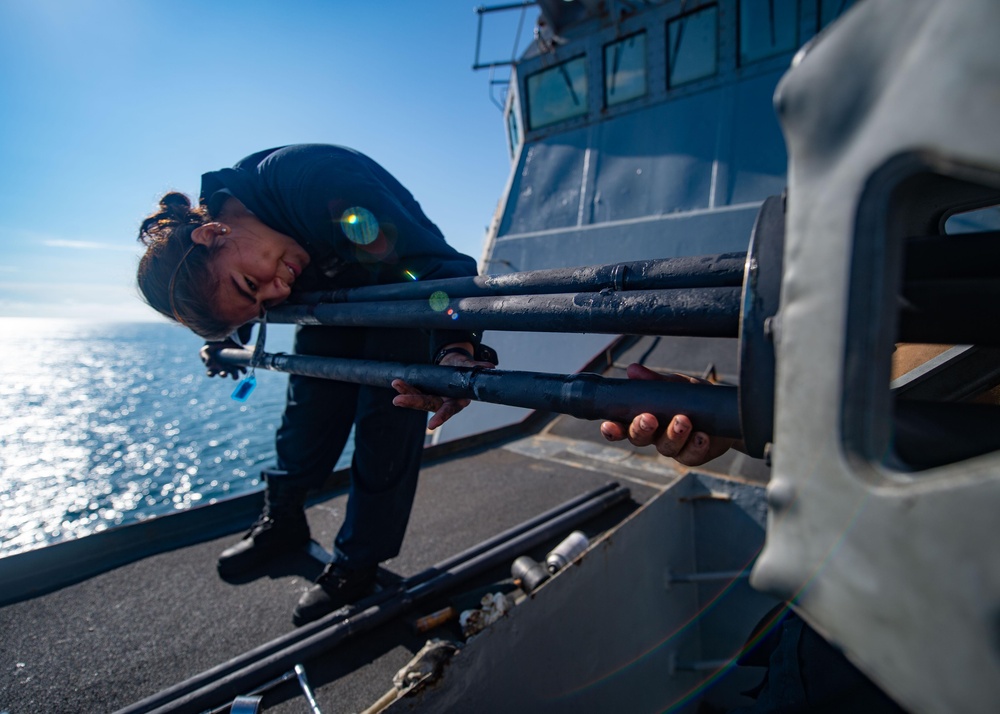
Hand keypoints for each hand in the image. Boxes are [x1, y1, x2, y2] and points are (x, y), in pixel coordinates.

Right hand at [199, 340, 246, 379]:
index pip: (210, 373)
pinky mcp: (239, 364)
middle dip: (223, 375)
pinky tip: (243, 369)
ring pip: (233, 374)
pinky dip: (243, 370)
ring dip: (234, 375)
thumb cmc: (211, 348)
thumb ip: (205, 356)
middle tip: (224, 373)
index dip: (211, 374)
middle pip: (223, 375)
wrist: (222, 341)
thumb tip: (208, 363)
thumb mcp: (204, 351)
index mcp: (213, 368)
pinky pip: (242, 369)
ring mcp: (231, 368)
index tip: (211, 373)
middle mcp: (222, 369)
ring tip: (235, 375)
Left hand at [391, 347, 496, 429]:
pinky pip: (415, 392)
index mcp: (458, 400)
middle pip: (428, 404)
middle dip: (413, 402)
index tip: (431, 425)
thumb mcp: (469, 367)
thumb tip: (490, 368)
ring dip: (406, 393)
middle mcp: (445, 402)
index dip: (441, 417)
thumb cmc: (464, 367)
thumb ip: (476, 368)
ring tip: (396, 384)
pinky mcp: (427, 392)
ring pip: (419, 399)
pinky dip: (406, 388)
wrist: (456, 364)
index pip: (449, 410)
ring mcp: (435, 398)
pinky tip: (397, 383)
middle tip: (398, 400)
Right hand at [599, 364, 741, 465]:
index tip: (609, 425)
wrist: (725, 411)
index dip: (613, 429)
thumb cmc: (693, 398)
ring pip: (666, 448)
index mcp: (644, 418)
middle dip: (641, 429)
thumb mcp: (675, 385)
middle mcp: (655, 435)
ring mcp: (673, 447)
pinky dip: (695, 446)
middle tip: (649, 418)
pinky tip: (701, 436)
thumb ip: (654, 381)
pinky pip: (690, 456)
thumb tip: (633, 370)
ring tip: (683, 421)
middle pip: (639, 439)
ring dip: (673, 435)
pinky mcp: (692, 455)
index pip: (622, 427)